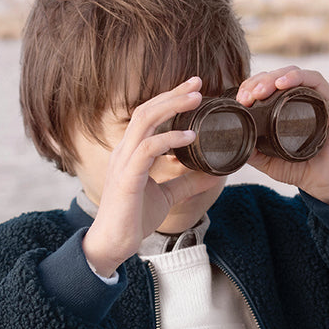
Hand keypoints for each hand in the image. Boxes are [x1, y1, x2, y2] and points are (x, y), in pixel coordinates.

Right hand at [81, 78, 223, 275]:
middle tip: (198, 83)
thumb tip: (215, 174)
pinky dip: (169, 139)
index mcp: (131, 152)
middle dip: (172, 94)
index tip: (193, 89)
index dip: (169, 99)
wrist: (114, 244)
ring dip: (171, 107)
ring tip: (196, 100)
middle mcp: (124, 151)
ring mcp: (123, 162)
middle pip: (146, 110)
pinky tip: (190, 137)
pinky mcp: (127, 178)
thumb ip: (187, 182)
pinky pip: (148, 149)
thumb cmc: (133, 219)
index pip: (148, 115)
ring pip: (145, 122)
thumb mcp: (167, 196)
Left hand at [236, 65, 328, 204]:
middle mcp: (301, 99)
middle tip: (247, 96)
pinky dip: (297, 76)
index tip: (240, 99)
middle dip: (259, 81)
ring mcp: (316, 99)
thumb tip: (232, 138)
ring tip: (260, 91)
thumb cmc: (299, 169)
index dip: (250, 86)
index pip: (266, 85)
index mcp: (286, 107)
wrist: (324, 183)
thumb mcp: (267, 161)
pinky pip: (316, 80)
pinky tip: (282, 84)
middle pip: (277, 76)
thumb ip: (251, 150)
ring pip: (293, 73)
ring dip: (274, 77)